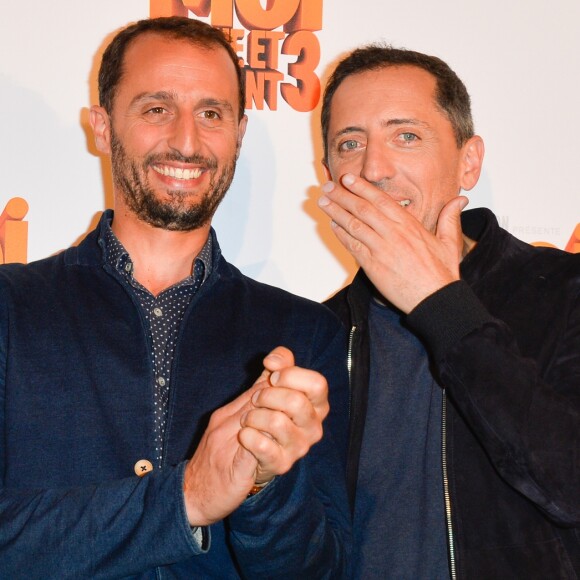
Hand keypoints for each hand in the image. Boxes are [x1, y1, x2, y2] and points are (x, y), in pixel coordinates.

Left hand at [238, 346, 328, 483]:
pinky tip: (244, 437)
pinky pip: (263, 445)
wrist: (231, 455)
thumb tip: (274, 360)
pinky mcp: (282, 465)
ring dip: (253, 416)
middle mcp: (313, 427)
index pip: (318, 383)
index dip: (290, 375)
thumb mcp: (265, 384)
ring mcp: (299, 448)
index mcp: (315, 404)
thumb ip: (278, 366)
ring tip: (247, 421)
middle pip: (297, 401)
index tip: (272, 377)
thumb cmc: (255, 415)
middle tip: (255, 401)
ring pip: (278, 422)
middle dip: (267, 396)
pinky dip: (247, 436)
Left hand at [318, 173, 467, 312]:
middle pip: (362, 209)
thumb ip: (449, 218)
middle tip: (328, 186)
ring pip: (354, 225)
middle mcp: (393, 233)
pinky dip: (341, 234)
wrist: (436, 299)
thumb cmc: (442, 274)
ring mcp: (381, 249)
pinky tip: (332, 225)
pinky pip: (353, 246)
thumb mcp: (450, 242)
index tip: (348, 179)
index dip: (362, 187)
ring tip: (323, 201)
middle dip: (342, 195)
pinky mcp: (373, 266)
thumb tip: (460, 200)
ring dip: (336, 211)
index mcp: (409, 225)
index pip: (381, 200)